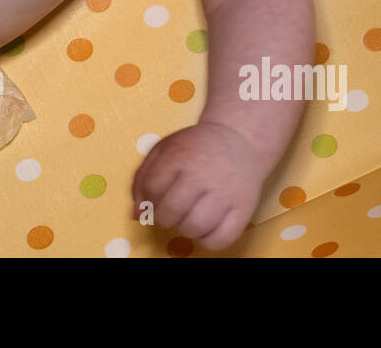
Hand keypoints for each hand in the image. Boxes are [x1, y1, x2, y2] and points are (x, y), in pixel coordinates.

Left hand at [132, 120, 268, 251]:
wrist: (240, 140)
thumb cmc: (196, 148)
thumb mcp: (165, 149)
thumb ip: (143, 178)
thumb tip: (137, 215)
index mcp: (181, 155)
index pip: (152, 187)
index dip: (147, 198)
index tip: (155, 198)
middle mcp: (203, 173)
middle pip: (171, 211)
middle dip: (163, 218)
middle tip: (169, 213)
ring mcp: (225, 192)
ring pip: (194, 228)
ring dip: (184, 229)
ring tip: (187, 218)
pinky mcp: (244, 208)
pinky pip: (220, 240)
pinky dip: (206, 241)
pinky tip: (205, 227)